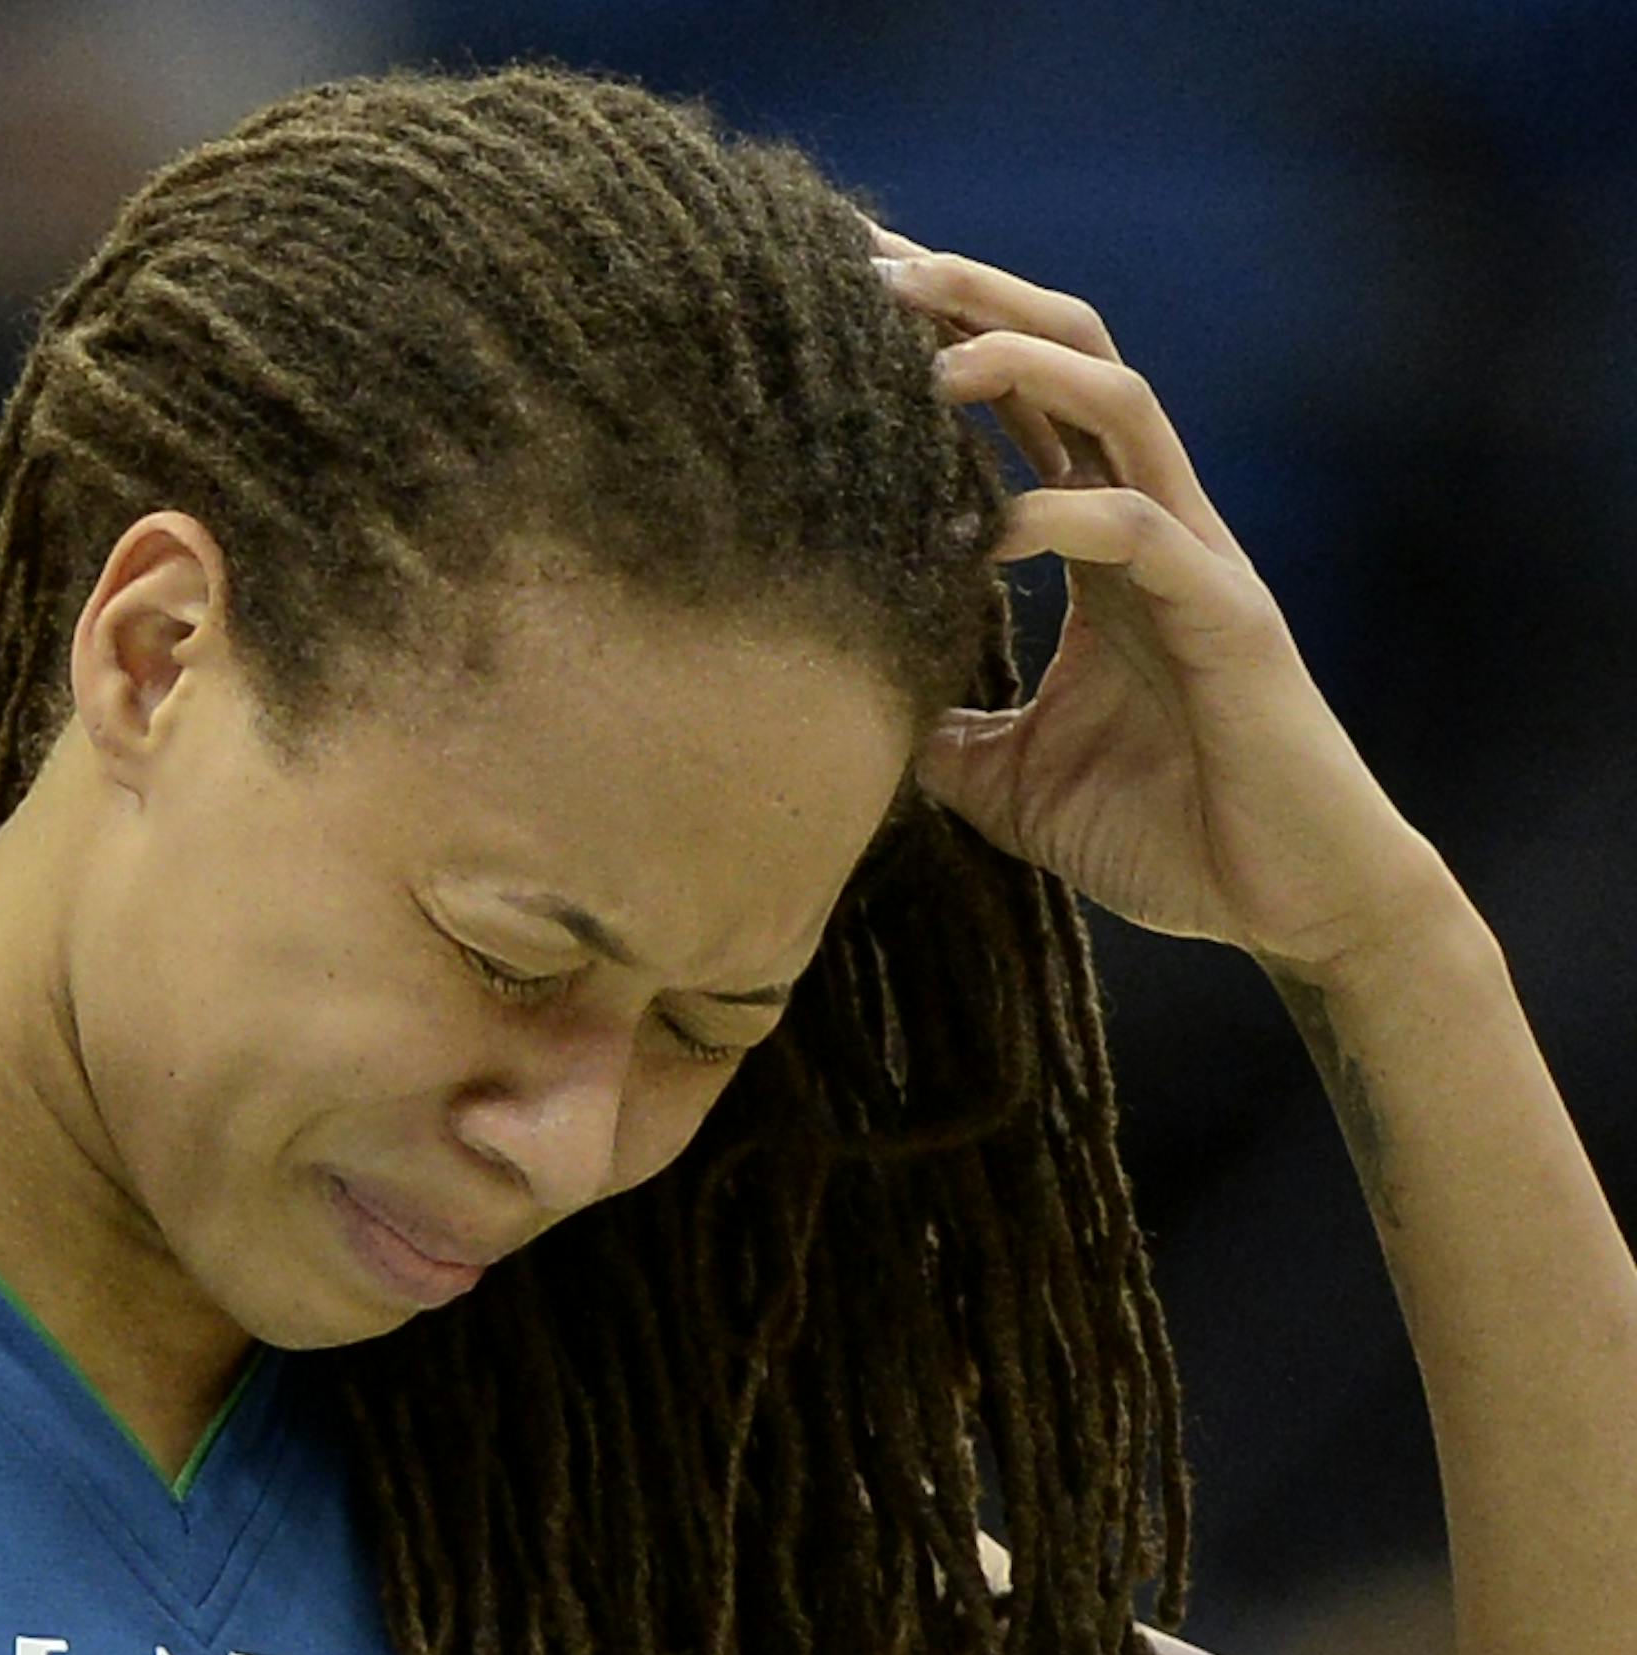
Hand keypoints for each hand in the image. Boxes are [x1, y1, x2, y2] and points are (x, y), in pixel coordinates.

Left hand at [868, 224, 1451, 982]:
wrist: (1289, 905)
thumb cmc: (1166, 836)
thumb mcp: (1013, 785)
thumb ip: (943, 739)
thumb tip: (853, 726)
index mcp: (1098, 551)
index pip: (1025, 409)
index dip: (947, 341)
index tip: (849, 298)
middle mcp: (1148, 529)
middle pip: (1072, 360)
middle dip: (979, 299)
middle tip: (874, 266)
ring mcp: (1195, 564)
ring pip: (1123, 405)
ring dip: (1025, 364)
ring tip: (929, 357)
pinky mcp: (1230, 620)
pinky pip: (1147, 532)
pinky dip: (1068, 513)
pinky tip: (990, 527)